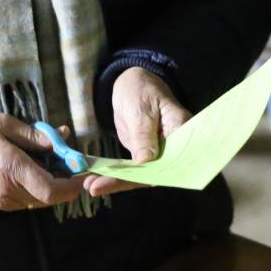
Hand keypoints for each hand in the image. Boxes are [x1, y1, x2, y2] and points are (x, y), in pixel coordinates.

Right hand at [0, 110, 83, 210]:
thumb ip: (35, 136)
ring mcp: (1, 200)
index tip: (82, 174)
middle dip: (64, 184)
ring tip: (49, 163)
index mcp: (12, 168)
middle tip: (68, 164)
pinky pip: (24, 201)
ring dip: (49, 186)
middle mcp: (9, 190)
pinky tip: (32, 170)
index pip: (52, 191)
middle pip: (49, 198)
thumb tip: (62, 139)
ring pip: (38, 201)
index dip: (72, 186)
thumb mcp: (5, 123)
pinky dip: (35, 189)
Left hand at [85, 67, 188, 197]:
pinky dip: (112, 175)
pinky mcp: (143, 155)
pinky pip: (130, 169)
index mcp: (181, 130)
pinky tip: (93, 180)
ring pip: (140, 174)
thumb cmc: (142, 88)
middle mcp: (173, 147)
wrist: (132, 83)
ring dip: (114, 181)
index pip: (174, 159)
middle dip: (126, 181)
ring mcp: (157, 152)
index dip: (155, 173)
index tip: (132, 181)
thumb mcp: (141, 107)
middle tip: (96, 187)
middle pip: (155, 171)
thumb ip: (143, 133)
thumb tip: (145, 161)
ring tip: (89, 185)